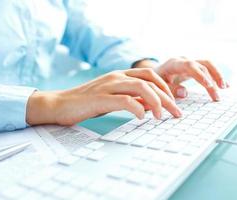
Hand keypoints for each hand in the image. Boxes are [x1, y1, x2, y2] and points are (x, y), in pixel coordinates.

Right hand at [26, 68, 181, 125]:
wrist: (60, 104)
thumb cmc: (86, 103)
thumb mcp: (112, 99)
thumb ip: (130, 99)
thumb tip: (150, 106)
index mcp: (120, 75)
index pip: (150, 75)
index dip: (165, 87)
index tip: (174, 102)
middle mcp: (116, 77)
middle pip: (150, 80)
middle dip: (167, 96)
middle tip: (176, 112)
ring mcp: (108, 85)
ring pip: (141, 87)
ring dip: (156, 101)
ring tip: (161, 116)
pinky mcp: (100, 98)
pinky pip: (125, 100)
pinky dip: (138, 108)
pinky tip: (142, 117)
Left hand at [134, 57, 228, 100]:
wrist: (150, 74)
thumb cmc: (153, 81)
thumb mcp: (157, 85)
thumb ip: (169, 89)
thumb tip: (185, 93)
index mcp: (173, 64)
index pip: (190, 66)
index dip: (200, 75)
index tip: (209, 85)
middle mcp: (183, 61)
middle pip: (203, 65)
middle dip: (212, 78)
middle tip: (218, 93)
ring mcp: (189, 63)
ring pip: (207, 65)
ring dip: (217, 76)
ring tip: (225, 88)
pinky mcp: (193, 69)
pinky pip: (207, 70)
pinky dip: (215, 77)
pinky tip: (224, 86)